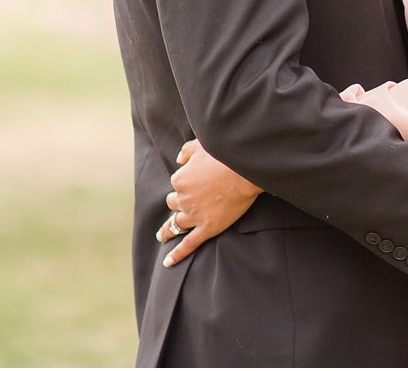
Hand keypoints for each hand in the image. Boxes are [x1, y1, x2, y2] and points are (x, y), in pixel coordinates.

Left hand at [155, 138, 262, 266]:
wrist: (245, 170)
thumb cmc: (225, 155)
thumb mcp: (201, 145)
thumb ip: (186, 151)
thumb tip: (178, 160)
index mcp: (180, 180)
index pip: (178, 183)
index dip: (187, 182)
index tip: (197, 179)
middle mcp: (183, 199)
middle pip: (174, 203)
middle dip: (179, 202)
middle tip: (188, 202)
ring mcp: (194, 215)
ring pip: (176, 223)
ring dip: (168, 229)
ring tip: (163, 235)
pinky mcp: (207, 228)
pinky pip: (189, 244)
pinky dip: (177, 254)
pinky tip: (168, 262)